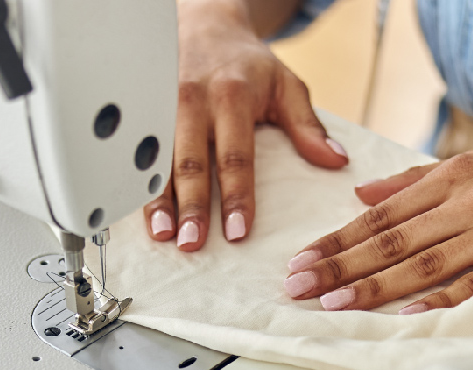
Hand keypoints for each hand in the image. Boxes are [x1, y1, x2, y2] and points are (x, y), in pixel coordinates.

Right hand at [143, 0, 348, 251]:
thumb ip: (307, 125)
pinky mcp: (143, 108)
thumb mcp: (285, 84)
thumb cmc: (246, 64)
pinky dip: (137, 182)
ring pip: (158, 159)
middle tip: (193, 242)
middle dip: (192, 205)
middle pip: (191, 161)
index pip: (235, 156)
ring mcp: (162, 103)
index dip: (236, 196)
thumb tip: (336, 161)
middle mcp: (193, 99)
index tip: (237, 232)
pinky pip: (137, 150)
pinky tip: (136, 210)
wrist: (203, 24)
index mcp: (232, 95)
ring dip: (158, 200)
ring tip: (162, 233)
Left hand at [284, 136, 472, 313]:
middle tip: (300, 284)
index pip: (381, 212)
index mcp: (453, 174)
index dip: (338, 238)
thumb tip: (361, 194)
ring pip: (426, 263)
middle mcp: (470, 201)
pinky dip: (440, 300)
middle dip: (340, 264)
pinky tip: (406, 314)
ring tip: (336, 302)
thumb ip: (417, 179)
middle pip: (393, 239)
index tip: (303, 258)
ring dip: (376, 286)